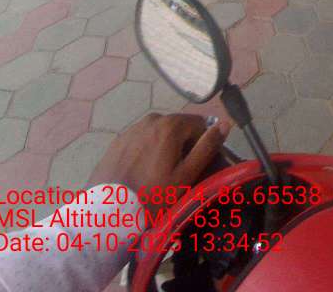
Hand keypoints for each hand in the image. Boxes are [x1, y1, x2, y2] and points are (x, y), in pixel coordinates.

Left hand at [89, 113, 227, 204]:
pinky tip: (141, 173)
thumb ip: (207, 147)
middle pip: (177, 127)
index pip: (199, 123)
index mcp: (170, 124)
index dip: (203, 142)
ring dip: (164, 147)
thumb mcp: (186, 175)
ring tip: (158, 174)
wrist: (108, 212)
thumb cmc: (153, 195)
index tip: (198, 164)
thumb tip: (225, 124)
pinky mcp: (117, 142)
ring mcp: (131, 129)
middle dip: (182, 145)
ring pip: (158, 133)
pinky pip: (140, 141)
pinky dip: (145, 151)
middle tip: (179, 173)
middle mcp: (150, 119)